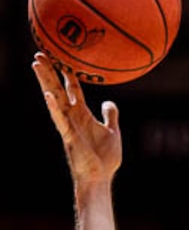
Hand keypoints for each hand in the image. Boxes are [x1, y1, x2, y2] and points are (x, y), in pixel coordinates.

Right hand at [32, 52, 121, 184]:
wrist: (101, 177)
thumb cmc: (106, 158)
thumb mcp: (112, 131)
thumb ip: (110, 115)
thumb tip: (108, 103)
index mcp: (82, 114)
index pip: (73, 88)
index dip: (68, 73)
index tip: (63, 57)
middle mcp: (72, 116)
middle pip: (58, 88)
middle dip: (49, 71)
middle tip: (39, 52)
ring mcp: (68, 125)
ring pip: (54, 98)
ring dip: (45, 81)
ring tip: (36, 63)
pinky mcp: (68, 136)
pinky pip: (60, 119)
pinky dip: (54, 107)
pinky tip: (48, 94)